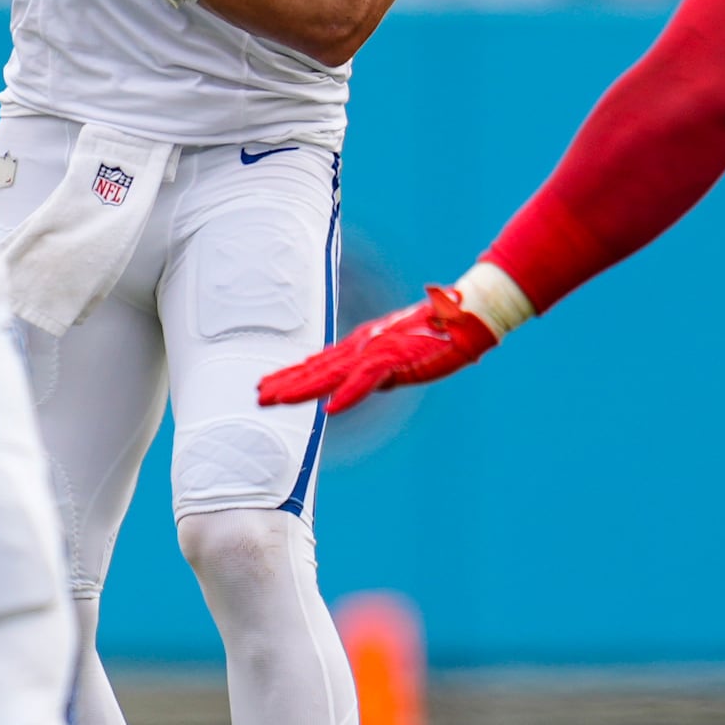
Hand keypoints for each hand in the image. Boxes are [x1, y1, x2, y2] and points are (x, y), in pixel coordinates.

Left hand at [258, 284, 497, 414]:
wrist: (467, 315)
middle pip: (317, 369)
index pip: (320, 365)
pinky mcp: (396, 356)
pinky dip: (349, 395)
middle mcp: (363, 347)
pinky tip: (330, 408)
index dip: (293, 376)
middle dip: (287, 383)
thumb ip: (380, 373)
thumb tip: (362, 389)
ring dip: (303, 388)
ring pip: (331, 373)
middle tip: (258, 395)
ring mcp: (378, 351)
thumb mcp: (401, 357)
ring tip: (276, 399)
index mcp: (363, 347)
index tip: (268, 387)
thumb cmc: (438, 331)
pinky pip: (368, 379)